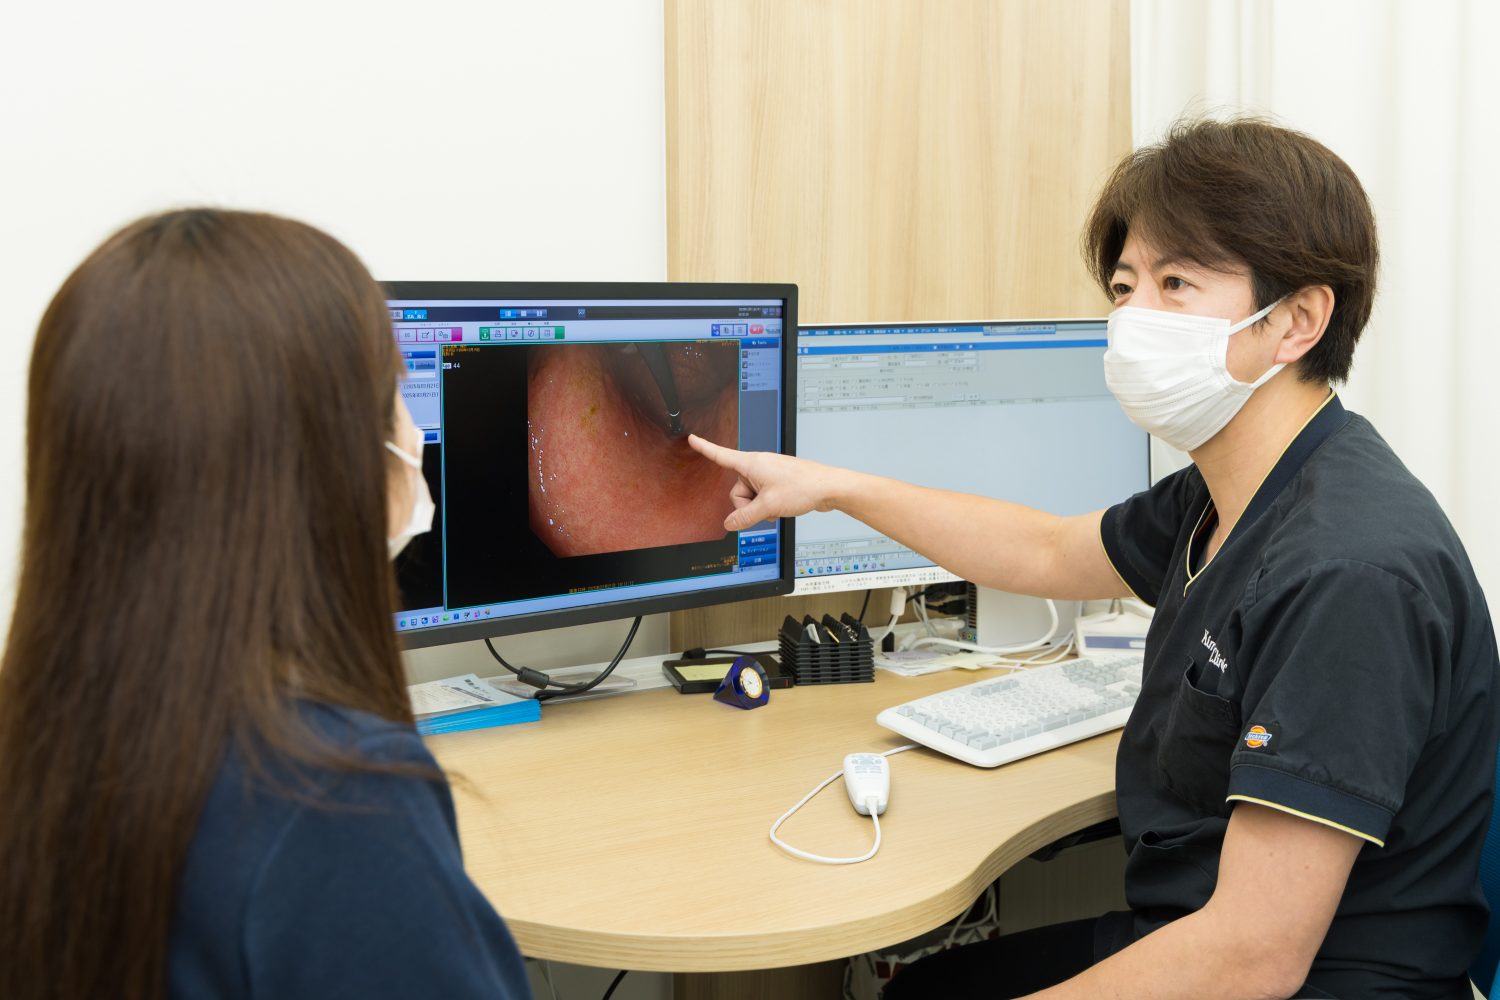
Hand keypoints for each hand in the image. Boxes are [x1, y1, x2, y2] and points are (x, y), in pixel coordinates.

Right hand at [687, 434, 848, 531]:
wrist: (828, 487)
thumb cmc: (802, 487)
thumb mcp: (769, 506)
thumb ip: (745, 517)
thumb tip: (729, 524)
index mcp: (752, 463)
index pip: (721, 455)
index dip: (705, 448)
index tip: (693, 439)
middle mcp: (758, 466)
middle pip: (736, 490)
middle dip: (747, 505)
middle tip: (766, 507)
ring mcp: (768, 475)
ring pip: (750, 497)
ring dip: (760, 507)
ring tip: (778, 506)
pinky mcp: (776, 482)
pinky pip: (762, 498)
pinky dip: (768, 506)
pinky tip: (782, 507)